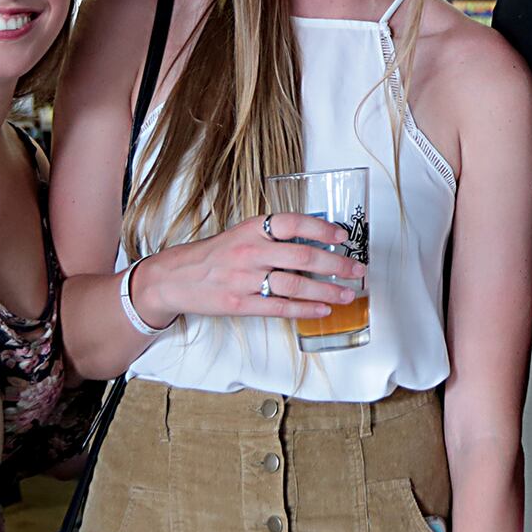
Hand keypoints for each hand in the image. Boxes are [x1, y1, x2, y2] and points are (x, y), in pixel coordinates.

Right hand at [132, 212, 364, 327]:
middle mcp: (250, 252)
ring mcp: (244, 279)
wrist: (174, 278)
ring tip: (347, 294)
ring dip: (327, 290)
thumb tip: (315, 241)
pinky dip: (305, 309)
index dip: (322, 228)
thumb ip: (272, 237)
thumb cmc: (214, 256)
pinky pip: (279, 307)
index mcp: (251, 229)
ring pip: (295, 285)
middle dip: (336, 264)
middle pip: (302, 257)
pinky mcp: (239, 304)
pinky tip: (323, 308)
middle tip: (356, 269)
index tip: (343, 236)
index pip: (293, 223)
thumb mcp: (241, 235)